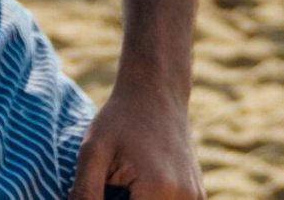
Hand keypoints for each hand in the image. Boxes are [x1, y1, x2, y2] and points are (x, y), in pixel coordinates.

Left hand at [69, 79, 204, 199]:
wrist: (156, 93)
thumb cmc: (120, 119)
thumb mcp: (93, 151)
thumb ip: (85, 193)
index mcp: (157, 190)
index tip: (98, 190)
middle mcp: (184, 198)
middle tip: (112, 184)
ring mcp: (195, 199)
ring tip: (121, 185)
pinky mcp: (198, 197)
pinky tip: (135, 188)